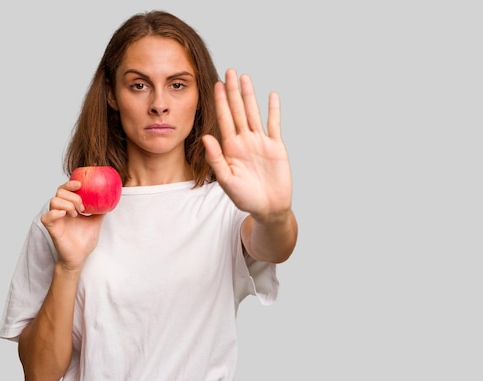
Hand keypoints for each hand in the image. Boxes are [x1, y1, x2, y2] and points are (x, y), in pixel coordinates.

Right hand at [41, 180, 104, 269]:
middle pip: (59, 192)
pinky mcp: (51, 228)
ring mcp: (55, 219)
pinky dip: (55, 213)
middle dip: (73, 196)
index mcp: (69, 207)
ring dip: (67, 204)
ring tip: (76, 214)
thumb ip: (100, 210)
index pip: (66, 189)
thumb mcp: (96, 222)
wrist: (80, 257)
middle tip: (82, 207)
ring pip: (53, 201)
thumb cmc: (84, 240)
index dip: (71, 184)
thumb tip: (109, 200)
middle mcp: (61, 210)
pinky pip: (47, 216)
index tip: (81, 184)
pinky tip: (65, 215)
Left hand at [202, 68, 292, 223]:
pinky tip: (271, 95)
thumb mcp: (227, 180)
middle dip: (232, 91)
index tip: (215, 85)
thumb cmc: (245, 198)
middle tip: (228, 71)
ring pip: (253, 113)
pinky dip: (273, 110)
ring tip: (244, 77)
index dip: (220, 102)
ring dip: (249, 95)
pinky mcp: (276, 146)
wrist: (268, 208)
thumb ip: (216, 159)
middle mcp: (244, 141)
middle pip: (237, 111)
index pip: (224, 119)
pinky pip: (274, 124)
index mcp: (230, 148)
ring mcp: (260, 142)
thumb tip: (206, 138)